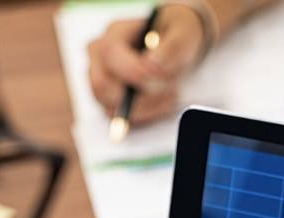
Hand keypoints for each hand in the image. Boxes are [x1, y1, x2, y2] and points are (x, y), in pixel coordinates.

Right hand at [87, 5, 205, 124]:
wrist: (178, 48)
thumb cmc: (176, 35)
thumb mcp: (182, 33)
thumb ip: (171, 46)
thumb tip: (152, 64)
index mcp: (115, 33)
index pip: (110, 53)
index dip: (133, 70)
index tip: (161, 77)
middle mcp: (101, 57)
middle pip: (102, 85)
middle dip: (138, 95)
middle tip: (169, 90)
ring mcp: (103, 81)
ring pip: (110, 106)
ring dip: (145, 107)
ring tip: (171, 94)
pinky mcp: (111, 101)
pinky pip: (121, 117)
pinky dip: (145, 115)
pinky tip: (164, 103)